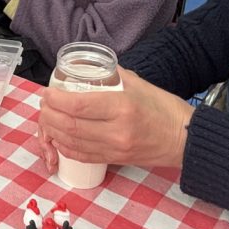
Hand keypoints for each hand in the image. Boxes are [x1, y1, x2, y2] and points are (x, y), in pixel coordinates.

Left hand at [37, 67, 193, 170]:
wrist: (185, 140)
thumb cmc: (165, 108)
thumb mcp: (140, 84)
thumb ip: (114, 75)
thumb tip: (92, 67)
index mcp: (122, 107)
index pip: (79, 105)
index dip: (57, 100)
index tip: (48, 92)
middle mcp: (116, 131)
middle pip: (71, 125)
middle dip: (50, 114)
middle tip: (44, 103)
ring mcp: (115, 149)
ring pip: (73, 142)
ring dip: (53, 130)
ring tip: (46, 118)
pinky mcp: (115, 160)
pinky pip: (83, 156)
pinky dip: (66, 147)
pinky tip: (58, 138)